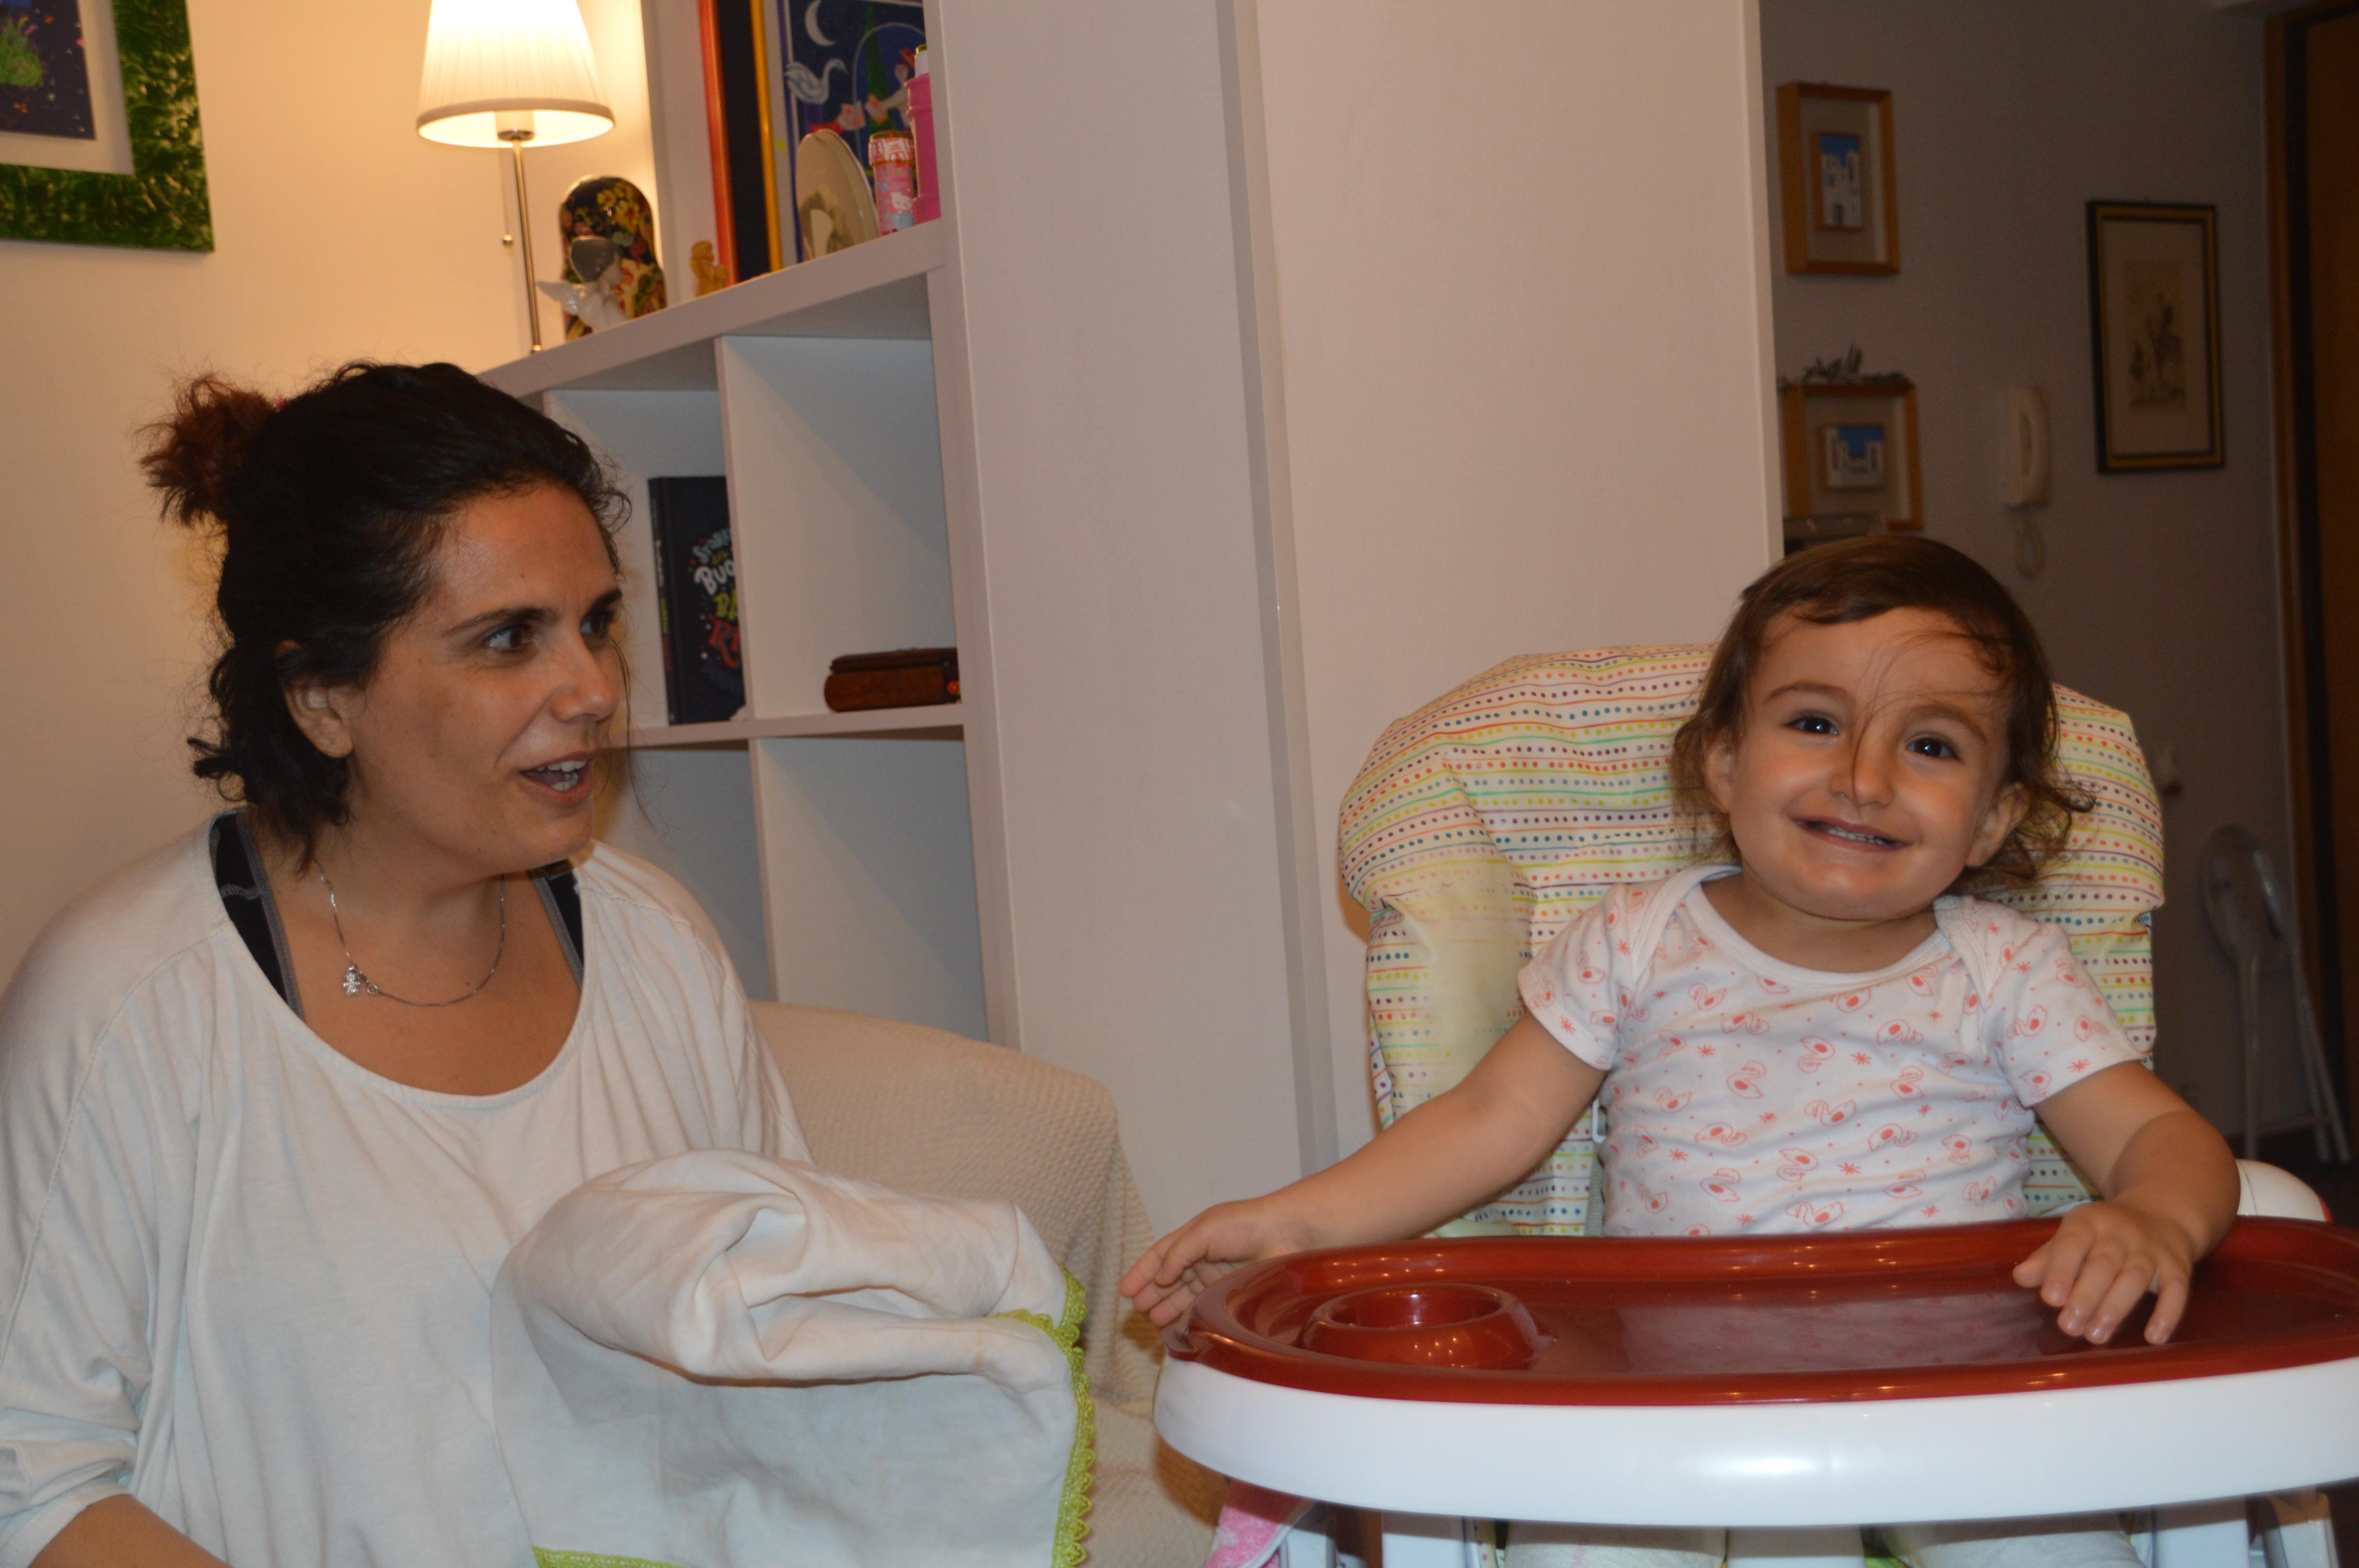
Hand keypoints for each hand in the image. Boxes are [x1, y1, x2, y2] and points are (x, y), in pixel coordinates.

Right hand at [1120, 1197, 1313, 1327]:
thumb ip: (1178, 1252)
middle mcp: (1203, 1257)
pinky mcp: (1231, 1294)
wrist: (1286, 1234)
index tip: (1124, 1290)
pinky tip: (1177, 1327)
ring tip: (1152, 1321)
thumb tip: (1161, 1277)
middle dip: (1152, 1294)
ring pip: (1185, 1295)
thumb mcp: (1203, 1231)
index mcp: (1194, 1237)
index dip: (1141, 1272)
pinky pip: (1204, 1308)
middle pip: (1170, 1279)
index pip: (1160, 1255)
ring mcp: (1217, 1277)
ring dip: (1167, 1307)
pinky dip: (1189, 1317)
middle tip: (1136, 1310)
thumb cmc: (1244, 1224)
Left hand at [2012, 1197, 2203, 1344]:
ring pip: (2134, 1277)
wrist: (2162, 1213)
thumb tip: (2020, 1278)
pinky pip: (2177, 1290)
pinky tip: (2154, 1338)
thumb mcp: (2074, 1236)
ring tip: (2096, 1336)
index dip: (2061, 1269)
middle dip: (2086, 1296)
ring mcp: (2151, 1248)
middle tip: (2069, 1326)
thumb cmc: (2104, 1235)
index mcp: (2088, 1221)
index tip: (2050, 1299)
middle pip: (2103, 1264)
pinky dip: (2167, 1314)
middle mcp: (2121, 1232)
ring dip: (2115, 1308)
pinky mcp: (2178, 1266)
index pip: (2072, 1242)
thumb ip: (2048, 1258)